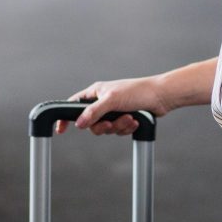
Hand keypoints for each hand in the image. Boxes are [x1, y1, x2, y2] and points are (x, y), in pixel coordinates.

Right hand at [54, 76, 171, 136]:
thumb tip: (79, 123)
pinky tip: (135, 121)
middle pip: (91, 123)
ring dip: (118, 126)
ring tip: (129, 118)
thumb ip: (94, 112)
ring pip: (106, 128)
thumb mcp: (112, 100)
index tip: (61, 129)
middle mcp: (102, 101)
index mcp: (96, 92)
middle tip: (110, 123)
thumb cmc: (137, 91)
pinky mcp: (123, 119)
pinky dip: (126, 128)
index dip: (66, 117)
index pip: (74, 105)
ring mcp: (113, 111)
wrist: (161, 97)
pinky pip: (118, 130)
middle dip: (103, 126)